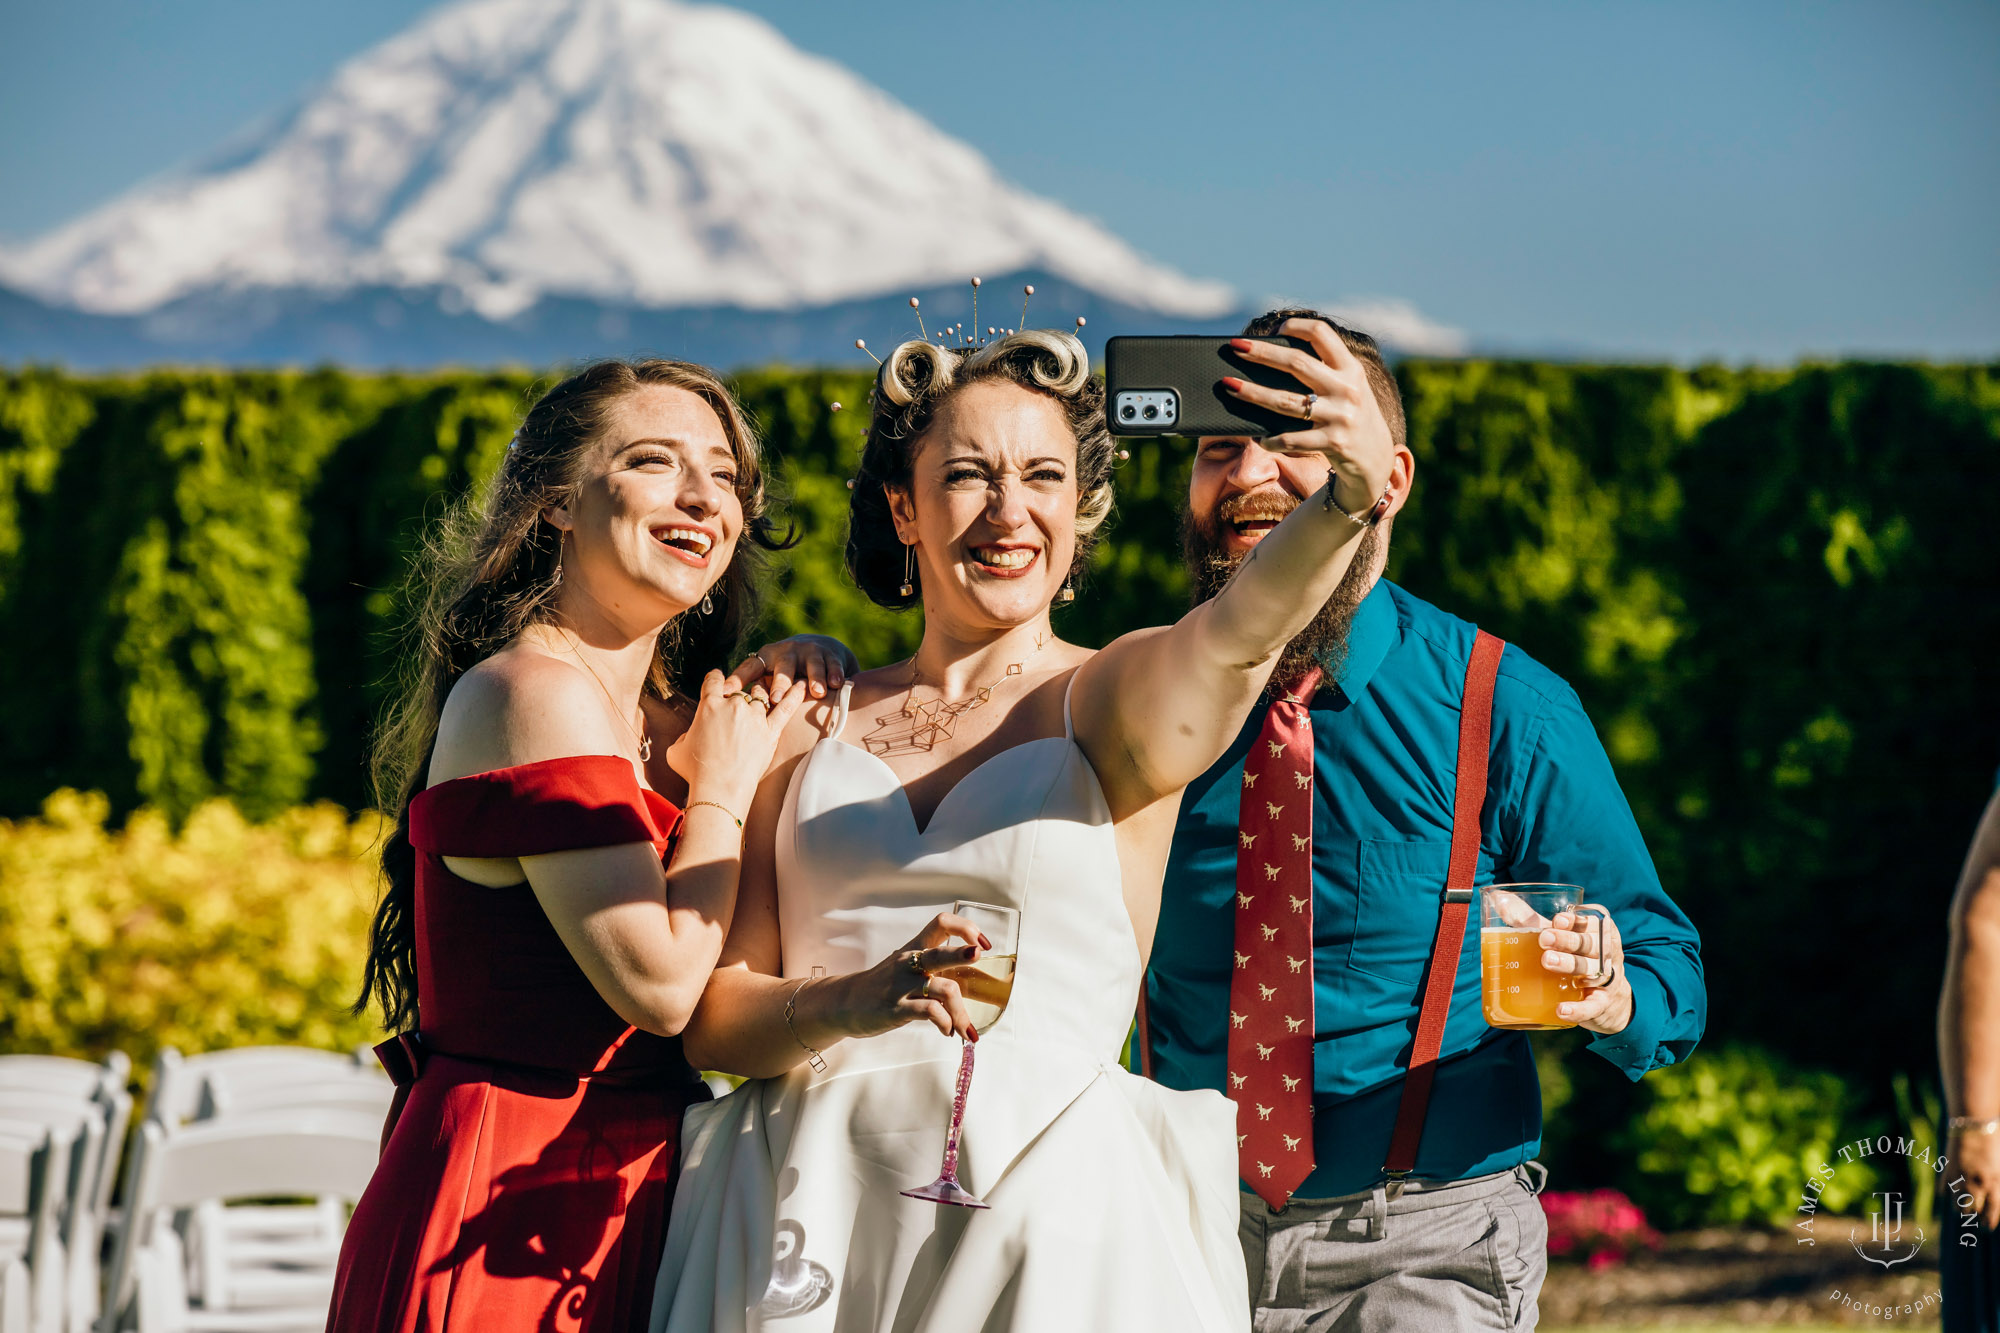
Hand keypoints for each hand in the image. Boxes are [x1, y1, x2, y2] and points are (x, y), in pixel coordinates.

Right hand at [664, 669, 808, 812]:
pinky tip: (802, 684)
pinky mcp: (770, 731)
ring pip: (760, 697)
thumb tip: (689, 737)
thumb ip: (683, 737)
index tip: (717, 680)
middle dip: (736, 696)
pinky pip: (786, 708)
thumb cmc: (695, 772)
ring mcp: (755, 717)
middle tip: (736, 708)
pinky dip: (794, 695)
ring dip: (761, 696)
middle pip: (739, 691)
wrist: (720, 789)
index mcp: (709, 705)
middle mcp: (733, 705)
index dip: (715, 679)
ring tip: (763, 696)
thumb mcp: (676, 750)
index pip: (713, 680)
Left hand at [725, 634, 857, 700]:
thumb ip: (753, 690)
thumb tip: (721, 716)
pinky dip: (834, 674)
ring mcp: (809, 652)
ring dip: (813, 678)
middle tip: (776, 698)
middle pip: (782, 667)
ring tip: (816, 692)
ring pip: (811, 664)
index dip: (737, 679)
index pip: (749, 667)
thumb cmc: (786, 671)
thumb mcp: (769, 675)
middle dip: (780, 682)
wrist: (820, 647)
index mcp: (766, 658)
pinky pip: (832, 664)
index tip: (725, 692)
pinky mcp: (830, 654)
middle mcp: (786, 652)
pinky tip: (836, 685)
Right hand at [824, 913, 991, 1042]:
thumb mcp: (906, 966)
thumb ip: (934, 966)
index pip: (941, 924)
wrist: (845, 1003)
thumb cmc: (882, 985)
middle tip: (979, 955)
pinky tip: (949, 1031)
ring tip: (968, 1030)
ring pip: (944, 989)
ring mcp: (903, 985)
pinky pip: (930, 1012)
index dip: (966, 928)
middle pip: (941, 953)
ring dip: (962, 1012)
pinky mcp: (897, 1008)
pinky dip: (946, 1023)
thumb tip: (975, 977)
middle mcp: (910, 962)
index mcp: (915, 948)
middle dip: (962, 953)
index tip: (983, 943)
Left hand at [1219, 318, 1395, 511]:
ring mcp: (1340, 416)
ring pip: (1286, 401)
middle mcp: (1347, 389)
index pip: (1322, 334)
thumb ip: (1324, 372)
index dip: (1295, 327)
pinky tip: (1258, 438)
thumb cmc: (1351, 417)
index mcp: (1351, 368)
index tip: (1274, 329)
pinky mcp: (1333, 443)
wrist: (1377, 460)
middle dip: (1262, 353)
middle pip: (1296, 363)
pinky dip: (1271, 440)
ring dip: (1253, 393)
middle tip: (1235, 348)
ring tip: (1229, 387)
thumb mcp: (1348, 388)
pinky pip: (1291, 439)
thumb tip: (1271, 359)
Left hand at [1538, 904, 1634, 1034]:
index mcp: (1596, 931)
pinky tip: (1561, 1009)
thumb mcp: (1558, 936)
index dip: (1577, 919)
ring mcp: (1605, 979)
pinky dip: (1578, 1009)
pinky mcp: (1601, 1004)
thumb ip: (1531, 919)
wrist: (1606, 999)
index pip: (1593, 921)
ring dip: (1570, 965)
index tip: (1558, 920)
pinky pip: (1593, 1006)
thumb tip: (1499, 900)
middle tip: (1544, 939)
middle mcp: (1605, 953)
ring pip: (1591, 969)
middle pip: (1589, 943)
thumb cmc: (1576, 956)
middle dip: (1568, 940)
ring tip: (1547, 961)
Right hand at [1953, 1128, 1999, 1229]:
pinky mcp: (1948, 1169)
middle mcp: (1976, 1182)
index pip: (1992, 1209)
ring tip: (1962, 1207)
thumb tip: (1993, 1198)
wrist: (1973, 1124)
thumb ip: (1997, 1183)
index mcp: (1993, 1181)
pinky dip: (1947, 1193)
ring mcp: (1960, 1176)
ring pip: (1957, 1203)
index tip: (1987, 1227)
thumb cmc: (1994, 1143)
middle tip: (1974, 1215)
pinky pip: (1945, 1189)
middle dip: (1974, 1214)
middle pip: (1973, 1209)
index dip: (1989, 1220)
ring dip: (1960, 1206)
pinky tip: (1950, 1193)